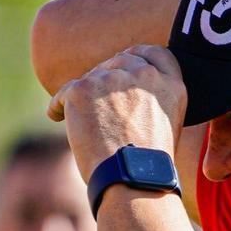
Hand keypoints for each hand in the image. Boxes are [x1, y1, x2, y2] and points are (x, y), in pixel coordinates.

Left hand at [46, 45, 185, 180]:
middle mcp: (144, 74)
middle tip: (96, 102)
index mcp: (171, 84)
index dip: (137, 58)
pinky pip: (64, 93)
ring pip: (91, 78)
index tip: (124, 69)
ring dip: (85, 96)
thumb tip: (126, 95)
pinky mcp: (83, 88)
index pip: (153, 52)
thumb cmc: (147, 165)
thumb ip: (153, 99)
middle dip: (106, 79)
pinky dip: (60, 106)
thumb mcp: (167, 124)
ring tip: (82, 121)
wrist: (131, 177)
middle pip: (118, 62)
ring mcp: (113, 78)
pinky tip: (59, 118)